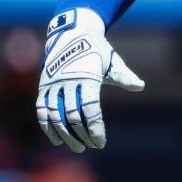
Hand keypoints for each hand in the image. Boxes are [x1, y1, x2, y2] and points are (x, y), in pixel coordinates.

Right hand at [36, 8, 143, 151]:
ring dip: (65, 135)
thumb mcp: (111, 61)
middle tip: (92, 146)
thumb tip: (140, 86)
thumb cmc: (96, 50)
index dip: (95, 128)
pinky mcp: (43, 87)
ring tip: (77, 147)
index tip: (101, 142)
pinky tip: (57, 141)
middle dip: (82, 135)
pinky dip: (47, 127)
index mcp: (87, 76)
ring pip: (56, 116)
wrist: (71, 33)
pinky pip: (42, 111)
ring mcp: (52, 85)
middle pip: (73, 116)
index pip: (90, 110)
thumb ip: (123, 76)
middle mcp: (67, 81)